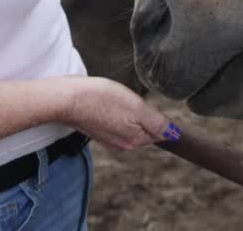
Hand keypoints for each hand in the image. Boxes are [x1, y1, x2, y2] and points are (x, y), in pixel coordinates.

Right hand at [58, 76, 179, 150]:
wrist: (67, 98)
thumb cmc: (101, 98)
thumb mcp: (136, 107)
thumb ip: (157, 122)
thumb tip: (175, 134)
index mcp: (135, 140)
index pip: (161, 131)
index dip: (161, 115)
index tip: (148, 103)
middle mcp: (124, 144)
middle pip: (147, 128)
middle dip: (146, 113)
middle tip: (132, 98)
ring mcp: (110, 138)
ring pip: (132, 124)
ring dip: (132, 111)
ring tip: (119, 98)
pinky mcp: (99, 130)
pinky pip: (118, 122)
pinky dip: (119, 111)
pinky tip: (110, 101)